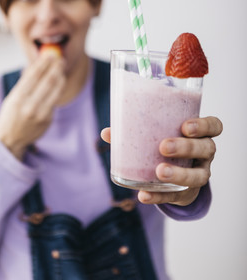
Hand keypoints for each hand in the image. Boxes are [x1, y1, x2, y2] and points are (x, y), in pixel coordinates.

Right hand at [0, 53, 64, 159]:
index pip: (33, 76)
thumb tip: (38, 64)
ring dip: (60, 76)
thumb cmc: (10, 115)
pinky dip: (58, 89)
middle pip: (47, 81)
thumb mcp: (12, 98)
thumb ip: (25, 83)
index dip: (43, 63)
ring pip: (55, 90)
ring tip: (61, 68)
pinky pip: (54, 100)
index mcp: (17, 98)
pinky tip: (59, 81)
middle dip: (55, 68)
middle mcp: (29, 106)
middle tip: (60, 59)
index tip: (49, 55)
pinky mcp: (48, 120)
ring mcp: (40, 114)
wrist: (10, 140)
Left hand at [101, 115, 222, 205]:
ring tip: (159, 172)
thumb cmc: (164, 144)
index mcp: (199, 134)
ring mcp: (199, 174)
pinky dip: (158, 196)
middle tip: (164, 146)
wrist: (173, 175)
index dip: (204, 126)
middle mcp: (204, 153)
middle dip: (186, 147)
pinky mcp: (187, 194)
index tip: (185, 126)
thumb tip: (107, 132)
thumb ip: (134, 131)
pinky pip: (175, 196)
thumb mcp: (155, 134)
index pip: (213, 126)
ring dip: (178, 174)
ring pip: (198, 176)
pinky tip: (144, 195)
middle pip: (206, 148)